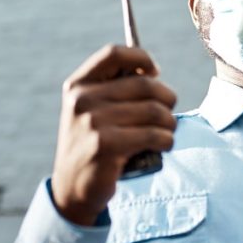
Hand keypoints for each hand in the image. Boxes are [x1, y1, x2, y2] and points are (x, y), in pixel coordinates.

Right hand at [51, 44, 177, 225]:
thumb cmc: (92, 145)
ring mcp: (92, 123)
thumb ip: (113, 91)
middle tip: (168, 113)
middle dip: (166, 98)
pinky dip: (166, 140)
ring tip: (167, 132)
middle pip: (144, 84)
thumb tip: (152, 73)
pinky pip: (154, 135)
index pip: (113, 54)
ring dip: (170, 123)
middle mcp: (82, 100)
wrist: (72, 188)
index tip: (155, 73)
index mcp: (78, 85)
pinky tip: (163, 145)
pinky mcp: (106, 146)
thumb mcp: (90, 112)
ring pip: (154, 111)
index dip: (141, 58)